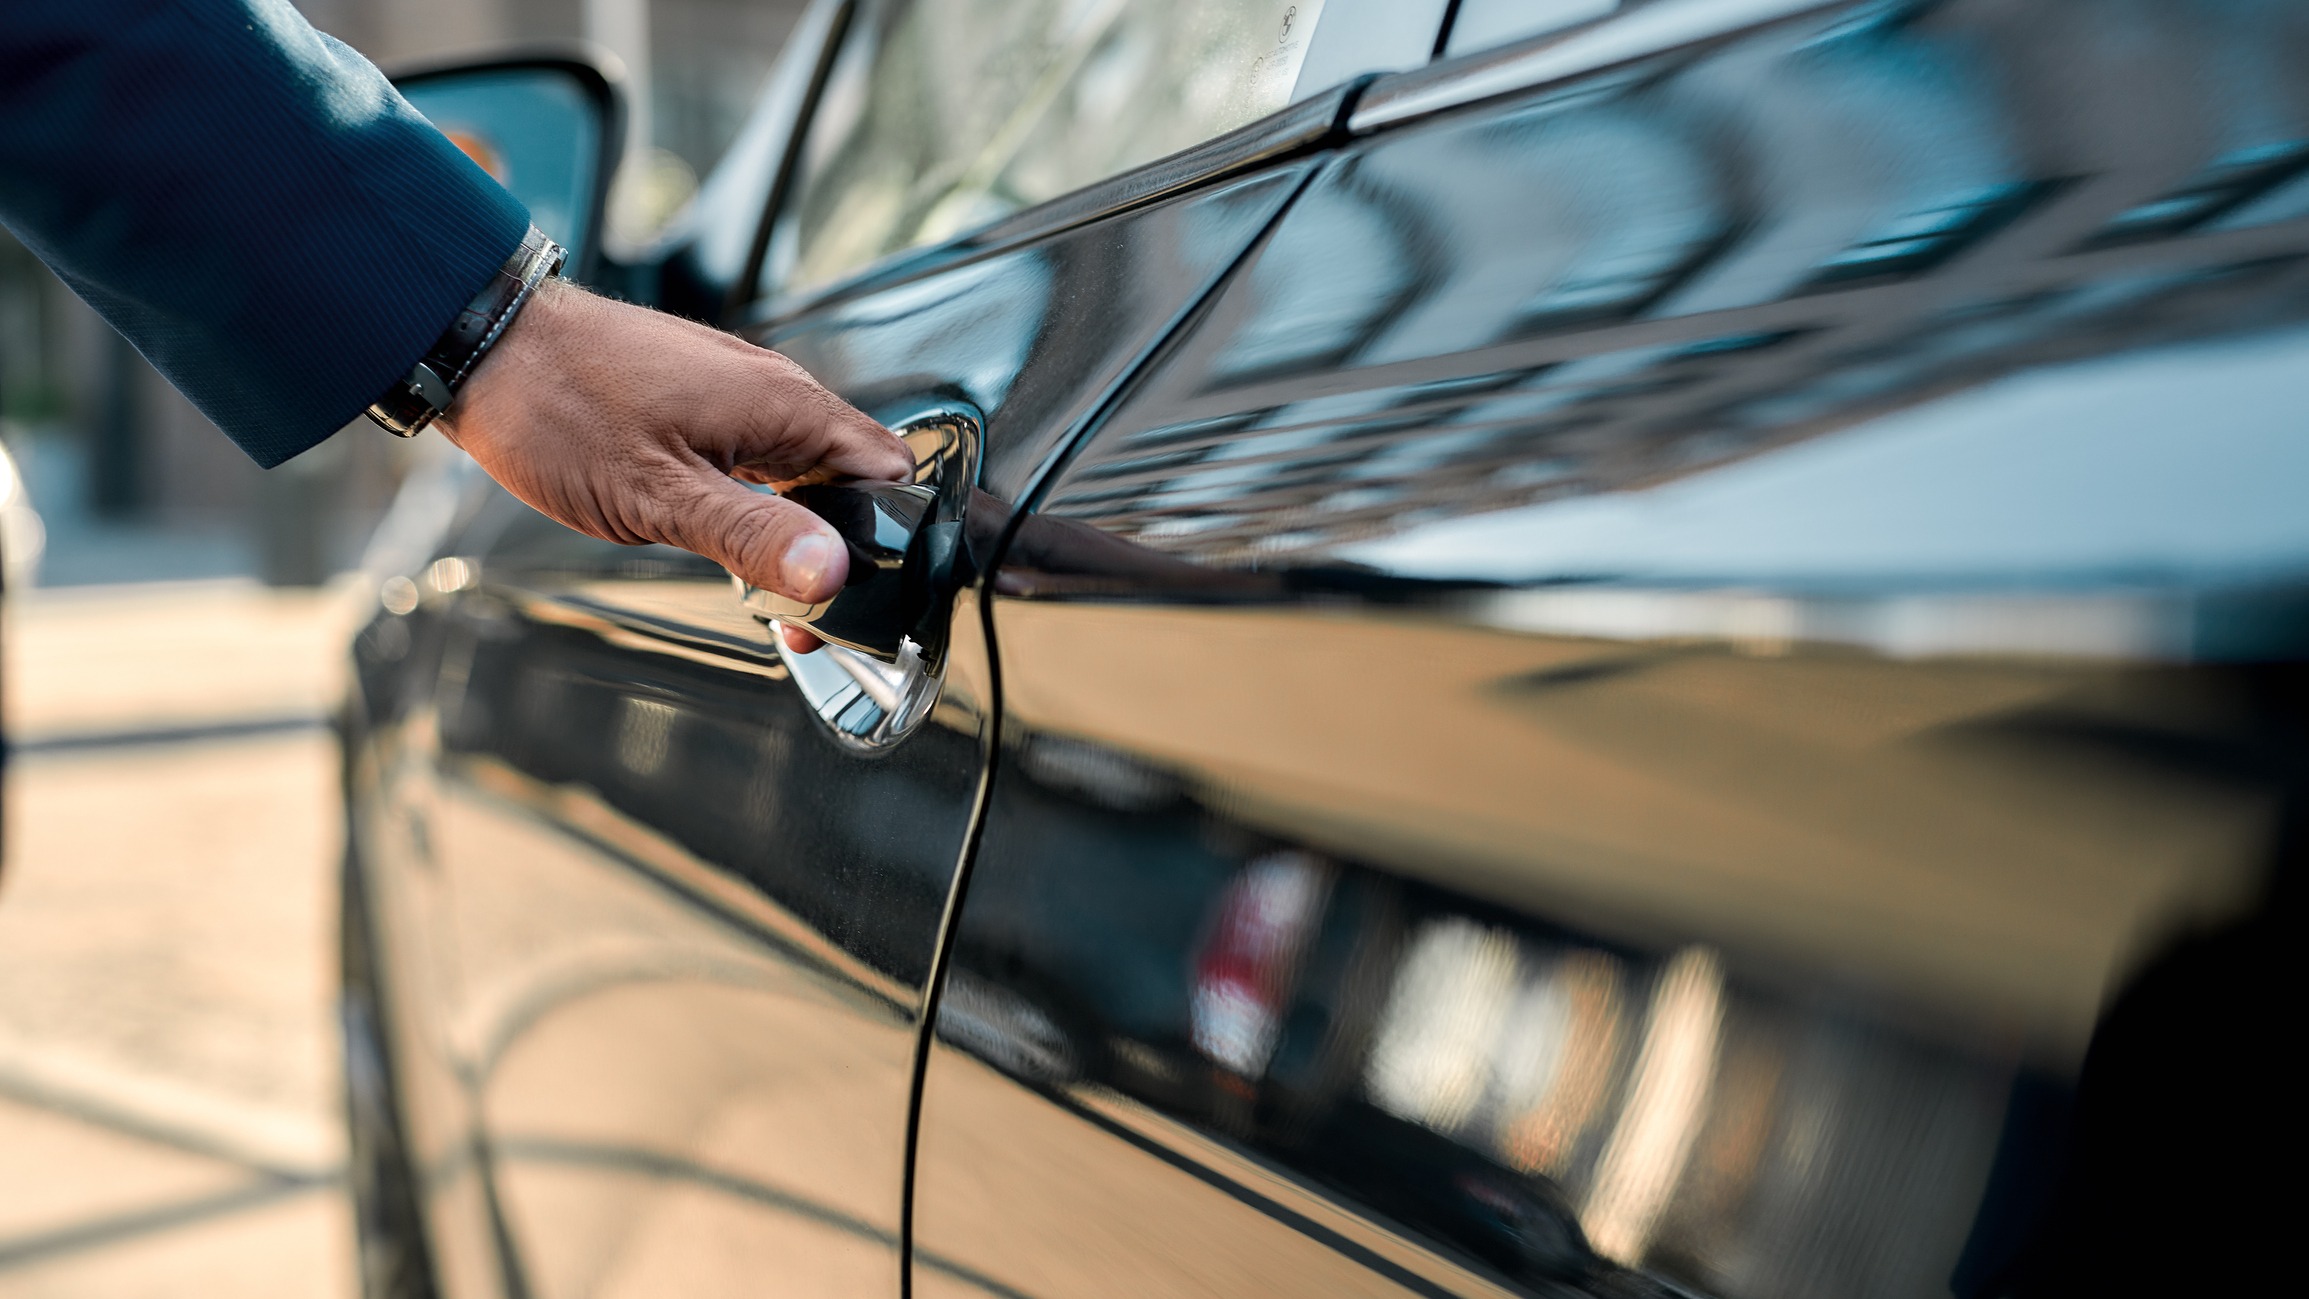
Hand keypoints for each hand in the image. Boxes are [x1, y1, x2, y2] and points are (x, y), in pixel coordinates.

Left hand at [435, 279, 913, 614]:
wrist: (485, 345)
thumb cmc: (559, 407)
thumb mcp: (659, 495)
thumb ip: (754, 536)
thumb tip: (833, 571)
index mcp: (783, 405)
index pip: (887, 473)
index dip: (884, 540)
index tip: (851, 596)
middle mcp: (774, 391)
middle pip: (852, 477)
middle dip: (842, 546)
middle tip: (804, 612)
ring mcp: (740, 392)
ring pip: (807, 471)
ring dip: (799, 528)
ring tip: (772, 589)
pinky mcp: (707, 399)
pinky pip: (764, 457)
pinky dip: (761, 503)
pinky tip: (731, 538)